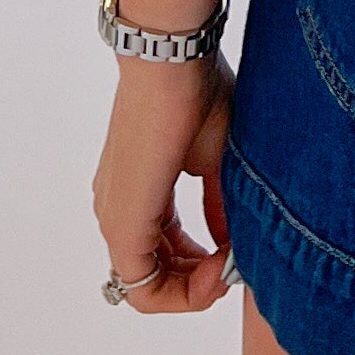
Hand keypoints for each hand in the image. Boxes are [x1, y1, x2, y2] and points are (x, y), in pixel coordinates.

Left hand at [92, 55, 236, 313]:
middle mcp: (118, 211)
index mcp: (139, 193)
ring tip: (231, 263)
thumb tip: (232, 247)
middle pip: (157, 277)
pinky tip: (220, 267)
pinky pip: (144, 289)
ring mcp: (115, 220)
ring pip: (148, 287)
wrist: (171, 63)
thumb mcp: (218, 160)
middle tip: (239, 263)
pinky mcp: (121, 226)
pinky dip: (185, 292)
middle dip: (202, 283)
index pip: (166, 253)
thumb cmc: (196, 94)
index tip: (238, 251)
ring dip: (196, 287)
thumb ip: (220, 208)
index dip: (204, 266)